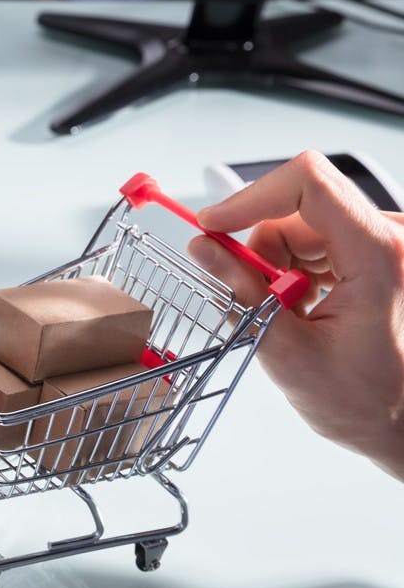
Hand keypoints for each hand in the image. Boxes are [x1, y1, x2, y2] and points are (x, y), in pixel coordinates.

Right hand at [188, 151, 403, 480]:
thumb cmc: (368, 403)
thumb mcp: (289, 353)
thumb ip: (241, 292)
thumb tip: (203, 249)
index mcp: (380, 256)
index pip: (309, 184)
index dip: (250, 198)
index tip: (212, 226)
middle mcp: (394, 238)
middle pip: (299, 209)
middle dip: (262, 252)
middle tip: (256, 300)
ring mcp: (390, 243)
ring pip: (304, 224)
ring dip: (280, 266)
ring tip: (292, 315)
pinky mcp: (382, 252)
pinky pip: (321, 238)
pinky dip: (299, 269)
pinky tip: (306, 307)